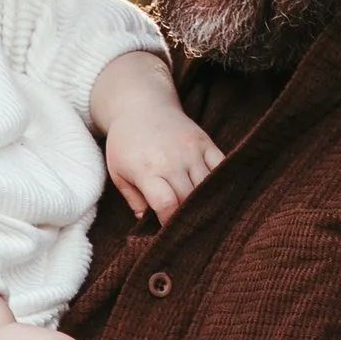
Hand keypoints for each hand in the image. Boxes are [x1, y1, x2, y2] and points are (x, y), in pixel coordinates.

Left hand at [103, 107, 223, 227]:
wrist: (141, 104)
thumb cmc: (126, 142)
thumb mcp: (118, 172)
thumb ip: (133, 199)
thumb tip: (147, 223)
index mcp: (147, 169)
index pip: (167, 203)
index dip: (170, 223)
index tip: (169, 234)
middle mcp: (172, 160)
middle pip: (189, 198)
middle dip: (188, 218)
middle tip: (187, 231)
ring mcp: (191, 150)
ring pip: (207, 186)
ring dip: (206, 204)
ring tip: (203, 218)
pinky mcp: (205, 142)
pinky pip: (221, 167)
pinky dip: (222, 183)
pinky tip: (218, 196)